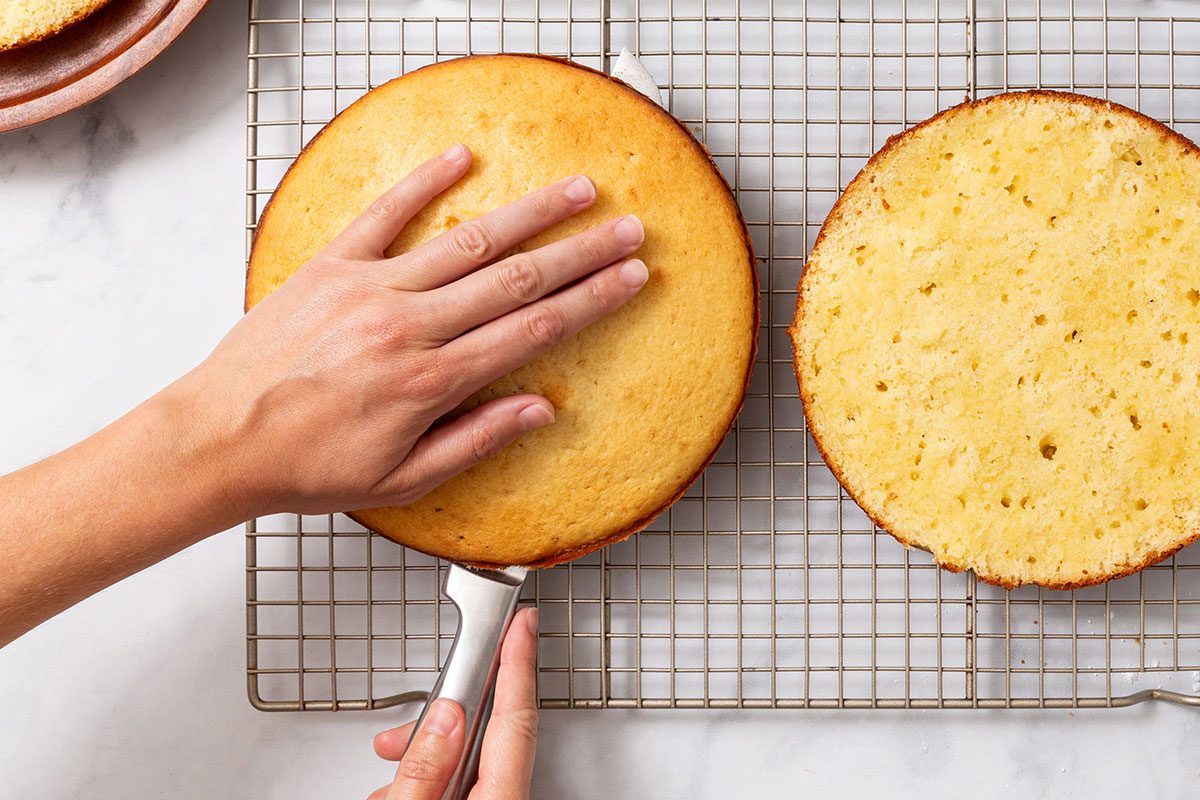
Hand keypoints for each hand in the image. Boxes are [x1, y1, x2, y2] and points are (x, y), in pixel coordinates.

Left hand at [171, 144, 646, 516]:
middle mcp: (408, 326)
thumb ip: (476, 440)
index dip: (590, 300)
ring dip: (530, 213)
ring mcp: (369, 289)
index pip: (532, 330)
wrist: (219, 439)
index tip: (630, 278)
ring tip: (577, 191)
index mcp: (430, 381)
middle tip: (628, 228)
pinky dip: (423, 182)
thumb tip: (540, 408)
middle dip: (582, 251)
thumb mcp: (402, 479)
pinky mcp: (330, 267)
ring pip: (468, 241)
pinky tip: (461, 157)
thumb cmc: (308, 466)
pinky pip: (384, 214)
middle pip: (516, 279)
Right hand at [370, 607, 538, 799]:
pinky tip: (400, 791)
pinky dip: (428, 779)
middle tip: (402, 728)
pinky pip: (457, 782)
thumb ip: (425, 766)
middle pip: (484, 734)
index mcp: (500, 798)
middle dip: (440, 719)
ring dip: (424, 758)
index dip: (518, 661)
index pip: (515, 716)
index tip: (524, 622)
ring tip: (390, 776)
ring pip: (464, 758)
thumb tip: (442, 716)